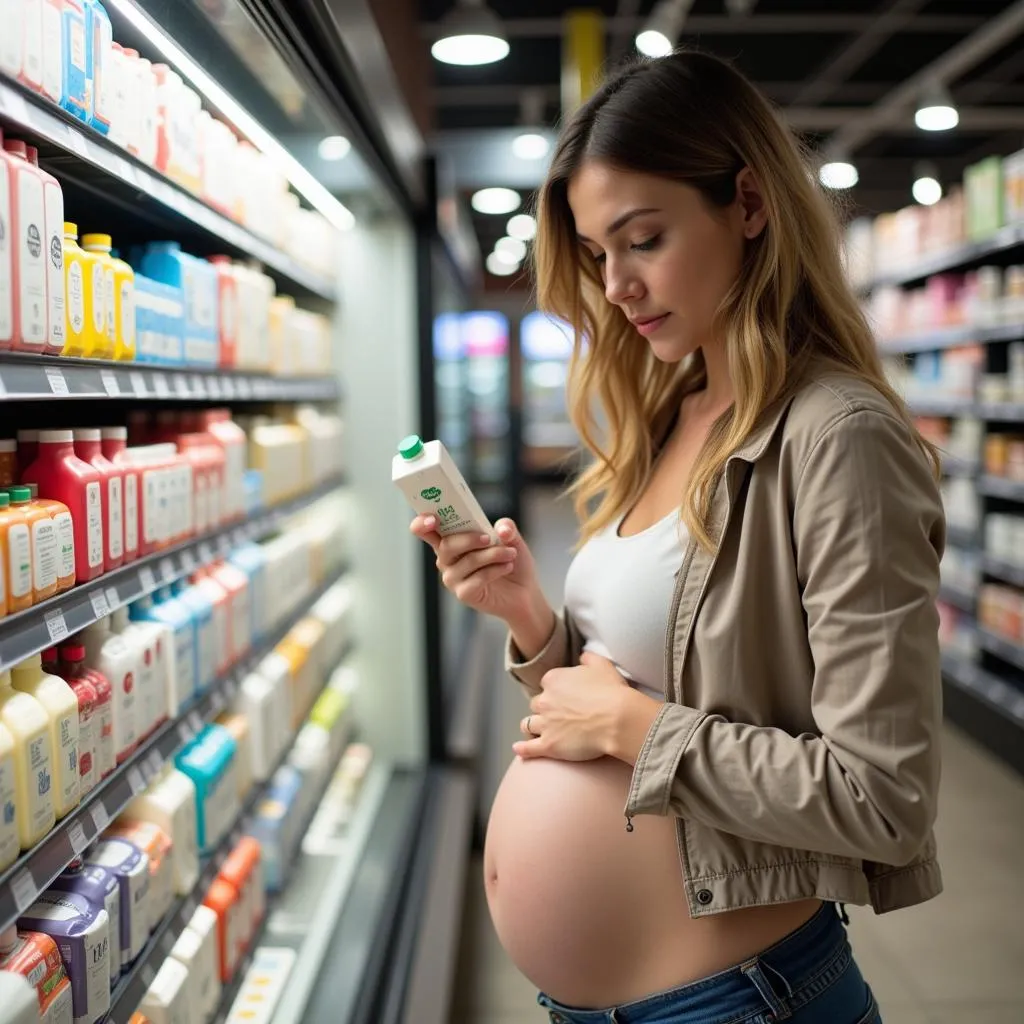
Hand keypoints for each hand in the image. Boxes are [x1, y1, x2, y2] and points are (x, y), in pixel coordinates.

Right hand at [409, 515, 545, 625]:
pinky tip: (508, 566)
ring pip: (467, 561)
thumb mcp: (511, 537)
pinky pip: (477, 578)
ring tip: (511, 553)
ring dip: (492, 554)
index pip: (425, 530)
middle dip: (469, 539)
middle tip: (489, 538)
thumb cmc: (510, 559)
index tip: (432, 519)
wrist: (523, 590)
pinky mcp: (464, 594)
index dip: (422, 523)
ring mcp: (453, 578)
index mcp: (451, 540)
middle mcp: (447, 559)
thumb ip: (506, 527)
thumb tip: (502, 530)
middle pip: (446, 545)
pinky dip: (495, 570)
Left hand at [513, 651, 642, 761]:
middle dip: (544, 709)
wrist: (617, 719)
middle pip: (537, 704)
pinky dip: (522, 749)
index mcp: (554, 680)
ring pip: (528, 724)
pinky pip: (528, 748)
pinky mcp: (549, 745)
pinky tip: (518, 750)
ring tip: (536, 731)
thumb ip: (588, 658)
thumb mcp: (602, 665)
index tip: (565, 697)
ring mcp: (545, 724)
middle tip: (556, 715)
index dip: (556, 692)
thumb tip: (582, 657)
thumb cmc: (611, 691)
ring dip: (532, 726)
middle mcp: (544, 701)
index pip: (547, 685)